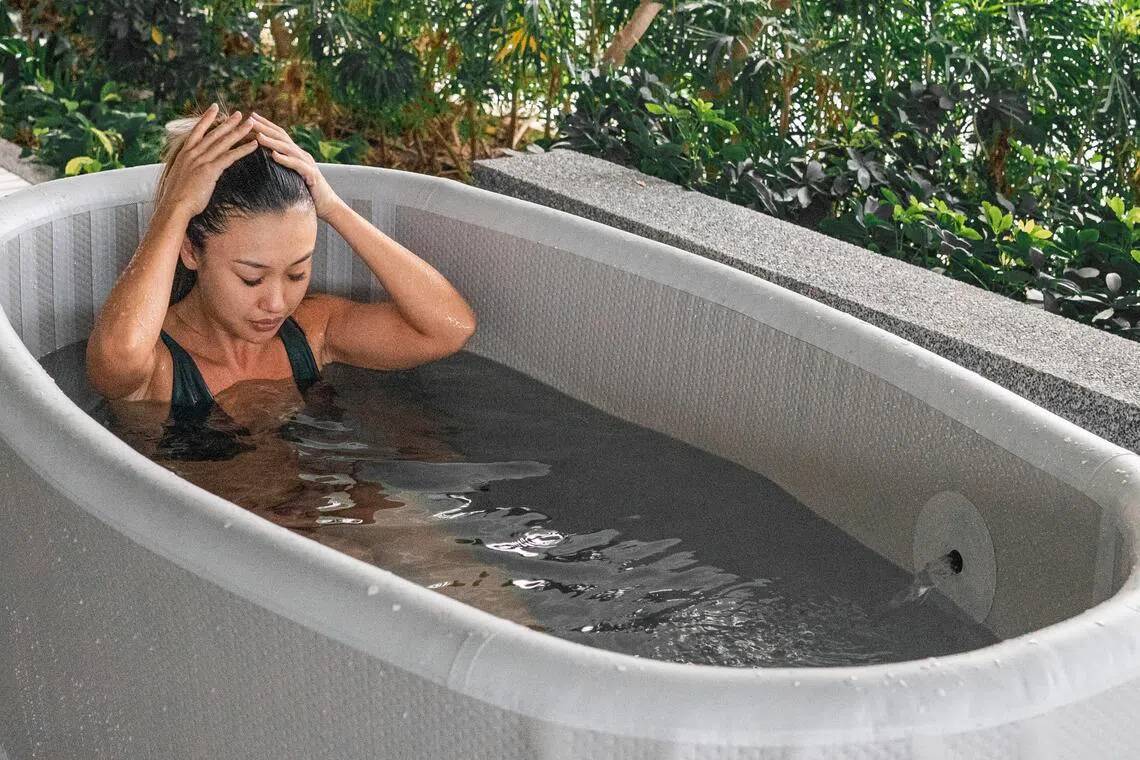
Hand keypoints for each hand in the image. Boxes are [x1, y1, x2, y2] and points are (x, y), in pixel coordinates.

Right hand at [155, 104, 258, 220]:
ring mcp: (201, 160)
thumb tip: (193, 169)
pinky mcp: (210, 170)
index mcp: (184, 153)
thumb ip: (188, 169)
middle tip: (240, 114)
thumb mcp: (181, 178)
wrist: (174, 206)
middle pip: (214, 134)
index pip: (197, 131)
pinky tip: (254, 145)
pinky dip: (243, 150)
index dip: (207, 118)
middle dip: (228, 122)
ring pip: (224, 142)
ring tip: (251, 124)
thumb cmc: (177, 197)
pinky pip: (230, 156)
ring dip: (239, 132)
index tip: (215, 107)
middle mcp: (192, 153)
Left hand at [249, 112, 344, 220]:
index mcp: (296, 154)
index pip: (279, 135)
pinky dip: (286, 159)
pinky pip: (297, 165)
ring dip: (272, 141)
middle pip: (282, 137)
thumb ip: (280, 168)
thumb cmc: (307, 194)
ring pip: (288, 149)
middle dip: (265, 127)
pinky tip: (274, 155)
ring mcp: (308, 164)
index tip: (250, 117)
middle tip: (250, 119)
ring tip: (258, 136)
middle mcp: (302, 155)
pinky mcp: (311, 175)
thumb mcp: (291, 177)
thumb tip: (262, 163)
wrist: (328, 205)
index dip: (266, 125)